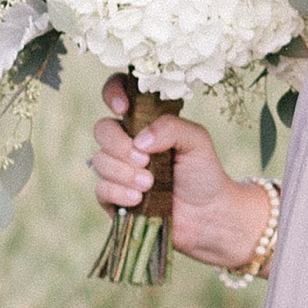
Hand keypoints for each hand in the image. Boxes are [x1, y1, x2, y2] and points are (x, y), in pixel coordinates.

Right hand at [90, 75, 271, 267]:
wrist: (208, 215)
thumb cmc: (203, 173)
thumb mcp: (196, 140)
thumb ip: (171, 127)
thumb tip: (139, 139)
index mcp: (144, 123)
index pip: (117, 94)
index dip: (113, 93)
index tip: (123, 108)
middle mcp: (127, 143)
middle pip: (102, 129)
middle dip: (120, 145)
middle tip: (145, 161)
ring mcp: (117, 170)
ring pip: (100, 161)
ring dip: (125, 173)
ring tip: (150, 185)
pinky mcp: (113, 198)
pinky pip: (101, 189)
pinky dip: (119, 193)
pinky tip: (139, 199)